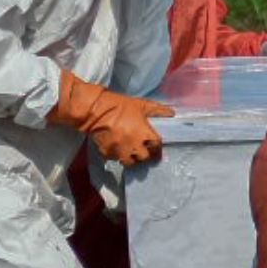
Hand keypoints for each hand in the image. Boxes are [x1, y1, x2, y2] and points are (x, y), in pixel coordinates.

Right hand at [49, 69, 173, 165]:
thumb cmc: (120, 106)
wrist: (95, 110)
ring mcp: (120, 151)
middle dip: (144, 153)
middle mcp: (134, 145)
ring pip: (130, 162)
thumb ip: (157, 110)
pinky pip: (115, 159)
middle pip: (145, 157)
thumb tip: (172, 113)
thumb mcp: (141, 105)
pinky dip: (116, 155)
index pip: (156, 146)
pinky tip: (116, 148)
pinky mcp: (108, 153)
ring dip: (132, 158)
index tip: (155, 146)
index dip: (157, 146)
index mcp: (144, 134)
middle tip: (142, 148)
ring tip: (130, 151)